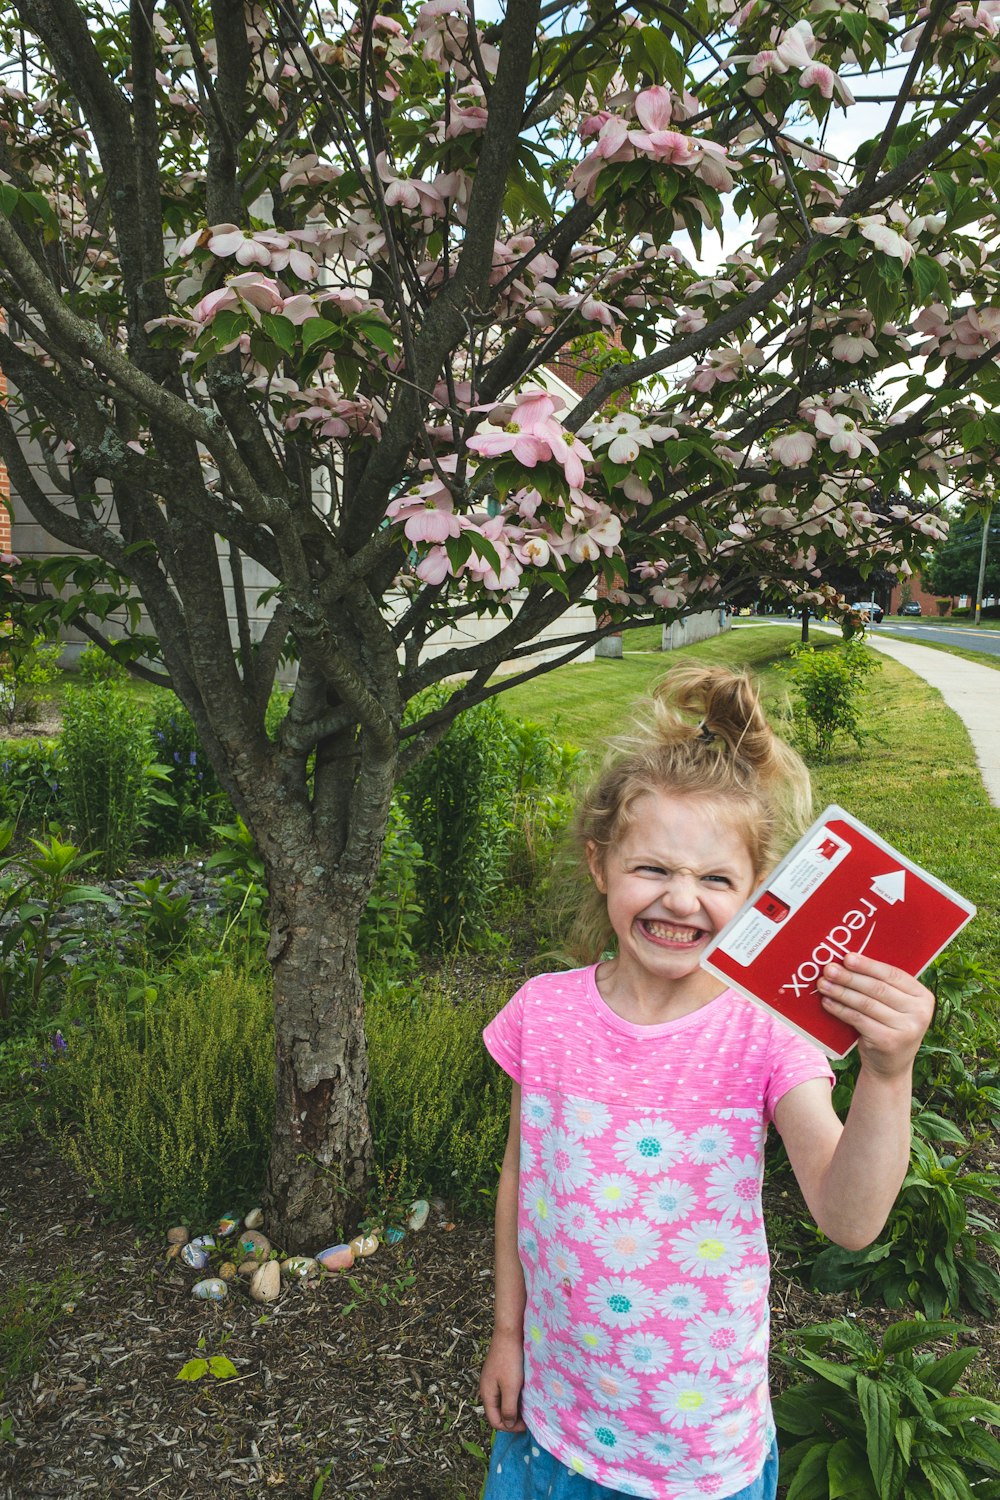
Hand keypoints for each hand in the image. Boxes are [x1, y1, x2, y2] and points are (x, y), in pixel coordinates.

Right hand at [480, 1328, 526, 1431]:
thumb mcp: (510, 1388)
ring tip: (529, 1407)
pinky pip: (506, 1391)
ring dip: (515, 1407)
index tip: (527, 1425)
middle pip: (498, 1413)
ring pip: (503, 1402)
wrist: (509, 1332)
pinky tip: (525, 1393)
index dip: (510, 1427)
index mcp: (487, 1395)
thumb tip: (508, 1424)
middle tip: (529, 1418)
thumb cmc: (510, 1360)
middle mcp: (487, 1389)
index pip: (495, 1422)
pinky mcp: (500, 1372)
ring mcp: (493, 1380)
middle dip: (513, 1418)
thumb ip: (508, 1408)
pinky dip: (515, 1396)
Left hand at [818, 952, 934, 1077]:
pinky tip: (827, 1002)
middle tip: (829, 969)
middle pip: (878, 988)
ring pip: (866, 1003)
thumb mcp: (895, 1006)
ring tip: (823, 984)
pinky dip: (840, 1009)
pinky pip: (858, 1019)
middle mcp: (920, 1013)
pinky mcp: (889, 1042)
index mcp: (924, 997)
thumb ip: (882, 986)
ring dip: (841, 992)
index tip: (847, 957)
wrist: (890, 1067)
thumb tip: (848, 961)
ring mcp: (907, 1029)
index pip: (893, 975)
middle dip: (850, 977)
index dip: (868, 965)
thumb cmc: (887, 1027)